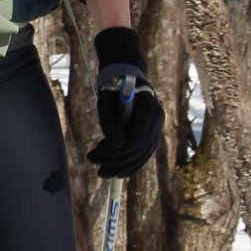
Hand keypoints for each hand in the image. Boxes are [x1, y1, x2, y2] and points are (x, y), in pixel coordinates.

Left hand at [87, 27, 164, 179]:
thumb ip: (110, 123)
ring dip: (121, 166)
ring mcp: (158, 128)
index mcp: (148, 108)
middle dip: (115, 161)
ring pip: (143, 156)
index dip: (116, 151)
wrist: (126, 78)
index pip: (136, 140)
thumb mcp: (105, 102)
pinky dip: (130, 165)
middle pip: (139, 151)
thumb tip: (117, 146)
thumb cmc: (113, 88)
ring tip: (101, 170)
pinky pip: (144, 154)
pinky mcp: (153, 134)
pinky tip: (116, 172)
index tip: (96, 150)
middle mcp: (158, 120)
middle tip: (92, 160)